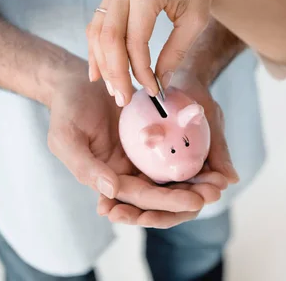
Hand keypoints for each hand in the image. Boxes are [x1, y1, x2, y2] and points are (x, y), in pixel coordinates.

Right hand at [46, 60, 227, 227]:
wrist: (76, 81)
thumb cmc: (66, 111)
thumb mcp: (65, 138)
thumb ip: (86, 167)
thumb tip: (113, 191)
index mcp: (108, 180)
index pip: (139, 199)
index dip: (165, 203)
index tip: (192, 202)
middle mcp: (127, 173)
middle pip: (162, 193)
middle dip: (188, 197)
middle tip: (214, 193)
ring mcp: (140, 156)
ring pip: (171, 175)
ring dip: (196, 181)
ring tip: (220, 181)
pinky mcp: (152, 137)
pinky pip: (175, 149)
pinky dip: (193, 157)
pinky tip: (214, 159)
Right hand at [86, 0, 229, 105]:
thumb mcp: (195, 21)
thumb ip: (175, 52)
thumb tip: (159, 84)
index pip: (135, 40)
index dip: (140, 70)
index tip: (152, 91)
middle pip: (109, 38)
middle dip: (115, 73)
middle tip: (123, 99)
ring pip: (98, 32)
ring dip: (103, 64)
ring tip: (113, 90)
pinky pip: (98, 24)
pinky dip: (97, 49)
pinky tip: (99, 72)